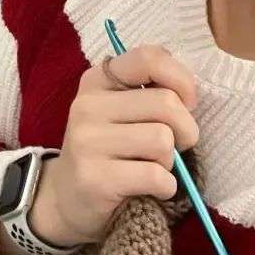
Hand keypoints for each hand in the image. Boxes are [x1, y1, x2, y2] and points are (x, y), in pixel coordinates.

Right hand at [28, 45, 199, 247]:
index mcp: (98, 80)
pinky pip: (156, 176)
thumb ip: (149, 91)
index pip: (149, 58)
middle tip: (176, 146)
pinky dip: (166, 188)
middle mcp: (87, 105)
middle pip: (166, 103)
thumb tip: (188, 95)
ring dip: (170, 162)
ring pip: (163, 141)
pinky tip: (150, 189)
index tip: (185, 104)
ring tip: (153, 167)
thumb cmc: (108, 148)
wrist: (66, 196)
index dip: (181, 80)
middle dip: (186, 130)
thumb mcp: (119, 109)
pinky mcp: (95, 178)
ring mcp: (88, 141)